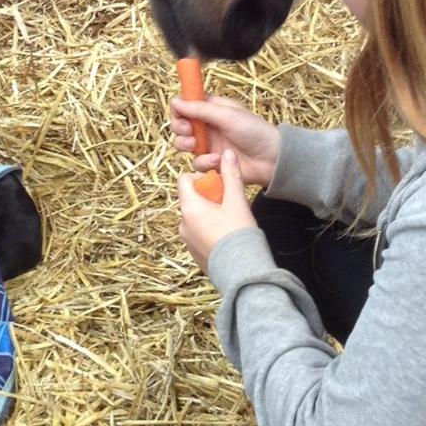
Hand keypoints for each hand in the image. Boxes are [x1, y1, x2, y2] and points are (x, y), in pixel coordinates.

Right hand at [170, 94, 278, 186]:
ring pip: (182, 144)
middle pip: (179, 124)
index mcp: (212, 108)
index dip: (179, 108)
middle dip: (179, 127)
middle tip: (188, 131)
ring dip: (184, 144)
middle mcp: (207, 126)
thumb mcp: (227, 116)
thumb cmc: (255, 132)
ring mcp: (208, 145)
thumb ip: (201, 109)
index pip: (186, 104)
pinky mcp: (211, 163)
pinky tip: (216, 160)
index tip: (180, 113)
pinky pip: (196, 163)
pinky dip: (203, 162)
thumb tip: (175, 101)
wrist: (272, 160)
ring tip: (194, 145)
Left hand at [177, 149, 256, 273]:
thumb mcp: (237, 201)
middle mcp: (182, 223)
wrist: (242, 272)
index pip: (184, 180)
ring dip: (209, 214)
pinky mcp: (193, 254)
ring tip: (230, 222)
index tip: (218, 184)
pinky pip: (198, 234)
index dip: (200, 177)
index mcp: (189, 207)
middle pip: (191, 199)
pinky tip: (227, 237)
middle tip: (228, 204)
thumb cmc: (239, 234)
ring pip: (195, 217)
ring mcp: (186, 240)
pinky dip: (209, 231)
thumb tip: (227, 153)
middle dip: (208, 196)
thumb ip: (231, 175)